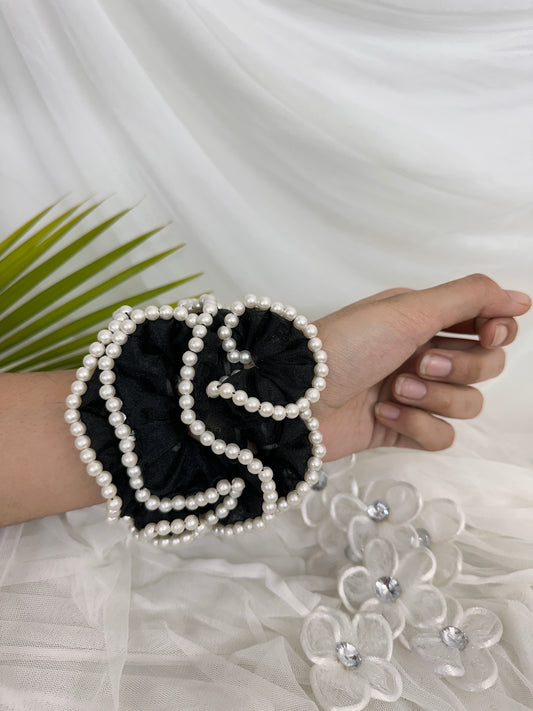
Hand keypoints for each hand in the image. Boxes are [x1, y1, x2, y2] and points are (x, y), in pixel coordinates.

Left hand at [313, 274, 530, 459]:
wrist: (296, 398)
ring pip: (467, 404)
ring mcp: (413, 392)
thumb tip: (522, 298)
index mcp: (423, 317)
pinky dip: (416, 427)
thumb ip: (470, 298)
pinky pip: (442, 436)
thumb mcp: (408, 310)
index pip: (488, 323)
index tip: (488, 334)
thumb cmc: (345, 345)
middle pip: (485, 365)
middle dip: (458, 368)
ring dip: (434, 400)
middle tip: (420, 364)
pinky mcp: (402, 428)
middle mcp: (422, 352)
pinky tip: (381, 415)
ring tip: (393, 391)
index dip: (497, 331)